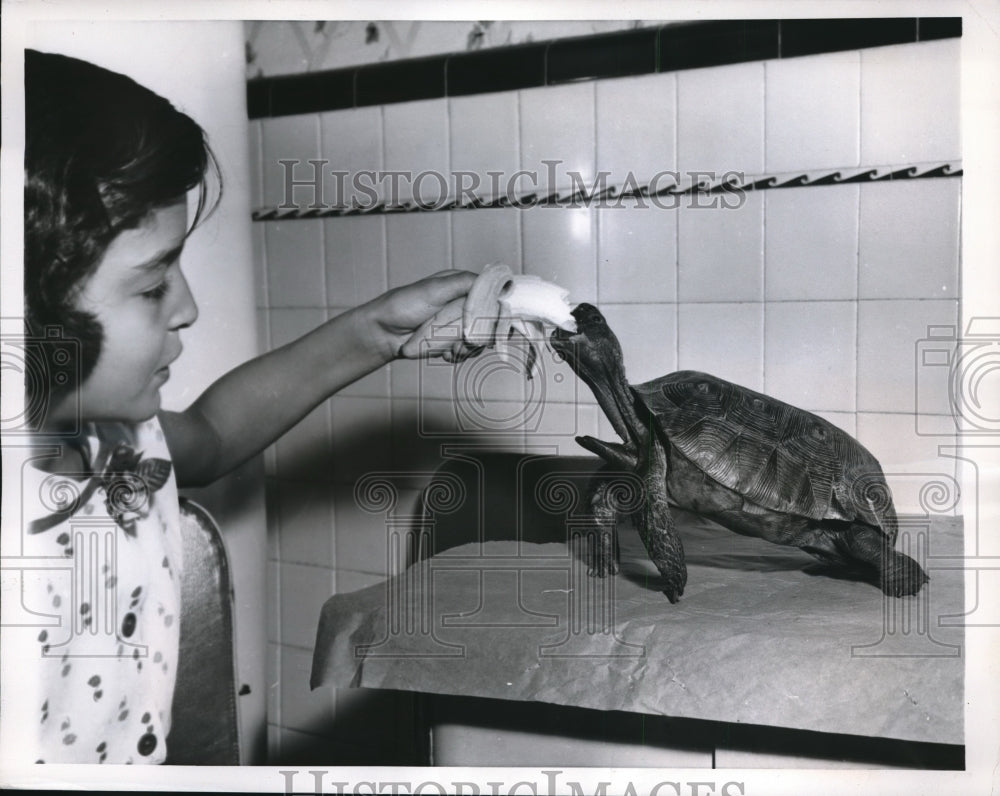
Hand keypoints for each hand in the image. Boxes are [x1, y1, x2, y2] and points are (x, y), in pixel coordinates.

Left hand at [359, 270, 479, 360]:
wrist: (383, 334)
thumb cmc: (402, 306)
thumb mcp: (433, 289)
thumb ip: (462, 283)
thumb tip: (489, 280)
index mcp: (462, 285)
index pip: (492, 297)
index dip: (491, 312)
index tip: (481, 323)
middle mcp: (464, 303)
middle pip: (488, 322)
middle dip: (472, 334)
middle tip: (459, 338)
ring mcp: (459, 324)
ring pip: (479, 340)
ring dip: (463, 346)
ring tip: (446, 345)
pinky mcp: (453, 341)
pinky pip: (468, 352)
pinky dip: (456, 355)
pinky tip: (444, 352)